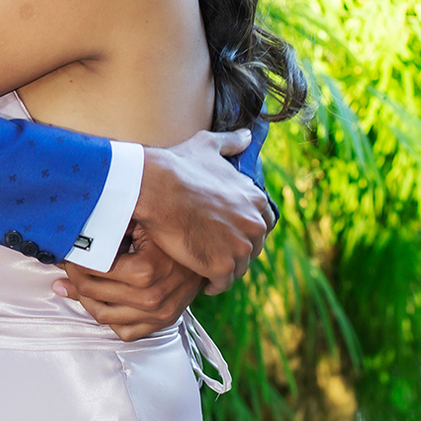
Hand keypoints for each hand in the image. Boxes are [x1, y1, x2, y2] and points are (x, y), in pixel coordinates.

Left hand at [54, 228, 203, 341]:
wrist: (210, 255)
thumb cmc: (174, 234)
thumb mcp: (146, 225)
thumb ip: (112, 229)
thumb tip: (76, 228)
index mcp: (145, 271)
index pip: (92, 270)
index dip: (74, 260)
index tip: (68, 251)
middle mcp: (151, 298)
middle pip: (92, 293)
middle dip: (73, 278)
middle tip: (67, 266)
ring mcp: (157, 315)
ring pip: (102, 315)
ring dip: (83, 299)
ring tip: (74, 285)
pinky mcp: (161, 324)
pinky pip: (124, 332)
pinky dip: (108, 318)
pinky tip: (100, 301)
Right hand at [135, 129, 271, 292]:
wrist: (156, 188)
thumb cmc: (179, 166)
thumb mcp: (209, 146)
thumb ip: (232, 142)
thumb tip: (247, 135)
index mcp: (255, 199)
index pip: (263, 223)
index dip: (245, 229)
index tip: (228, 232)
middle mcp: (254, 224)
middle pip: (253, 248)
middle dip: (236, 250)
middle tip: (214, 250)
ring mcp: (239, 247)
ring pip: (239, 268)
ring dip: (225, 268)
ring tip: (206, 267)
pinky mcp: (221, 265)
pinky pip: (222, 283)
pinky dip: (213, 284)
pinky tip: (201, 280)